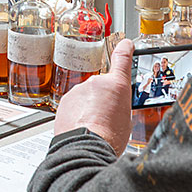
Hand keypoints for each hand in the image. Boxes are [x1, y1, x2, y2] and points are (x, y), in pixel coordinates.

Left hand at [53, 39, 134, 155]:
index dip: (124, 50)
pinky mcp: (64, 102)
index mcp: (116, 85)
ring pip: (85, 98)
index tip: (125, 44)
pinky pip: (73, 106)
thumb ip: (119, 104)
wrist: (86, 147)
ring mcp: (78, 91)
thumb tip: (113, 107)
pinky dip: (77, 115)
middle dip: (103, 100)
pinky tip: (83, 128)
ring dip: (89, 109)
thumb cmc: (109, 137)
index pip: (122, 59)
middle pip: (101, 88)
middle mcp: (96, 83)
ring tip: (94, 127)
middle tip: (107, 119)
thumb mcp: (126, 119)